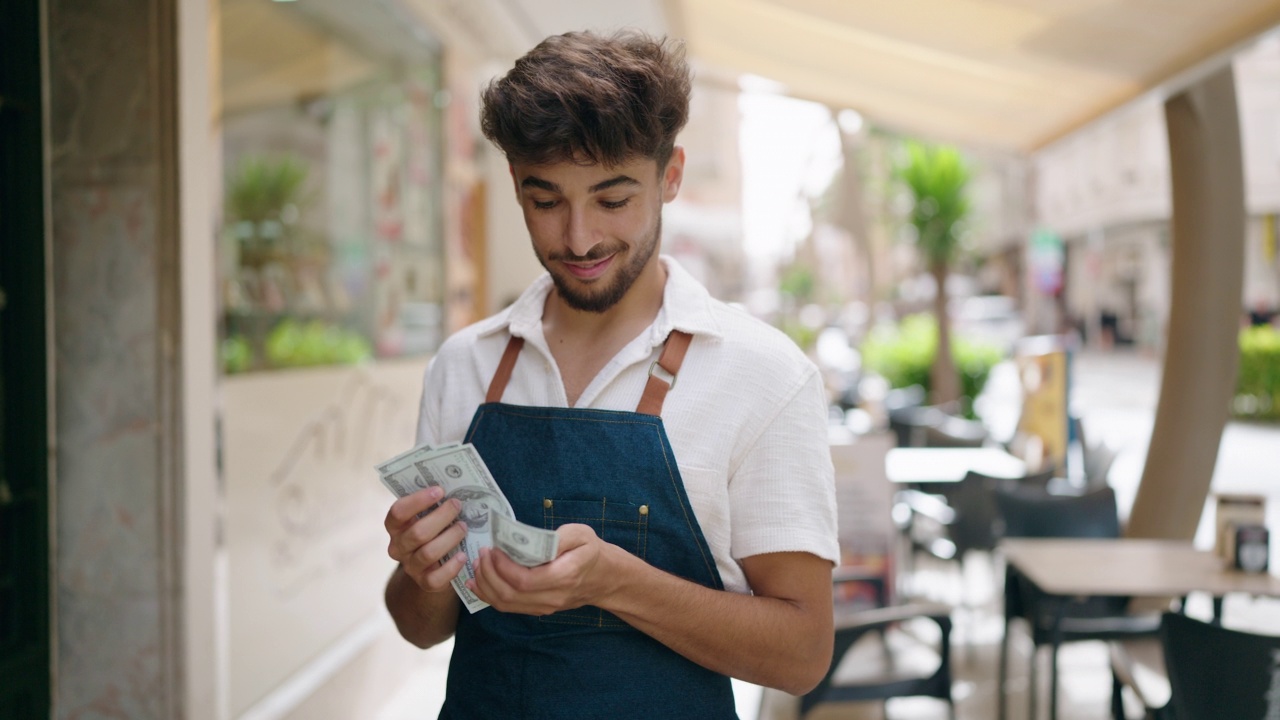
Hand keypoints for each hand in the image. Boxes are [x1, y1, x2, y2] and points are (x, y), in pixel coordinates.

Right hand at [384, 486, 468, 592]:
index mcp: (395, 527)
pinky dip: (452, 567)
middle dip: (441, 517)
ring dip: (449, 538)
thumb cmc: (433, 530)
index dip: (418, 500)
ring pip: (428, 553)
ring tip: (464, 527)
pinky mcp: (425, 583)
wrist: (432, 566)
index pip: (398, 512)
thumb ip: (433, 504)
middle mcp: (398, 547)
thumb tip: (455, 484)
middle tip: (457, 505)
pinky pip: (436, 578)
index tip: (439, 490)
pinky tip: (463, 556)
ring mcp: (411, 566)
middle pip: (417, 533)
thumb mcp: (427, 516)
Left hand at [469, 523, 618, 614]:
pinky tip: (478, 583)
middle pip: (510, 594)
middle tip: (482, 553)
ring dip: (486, 585)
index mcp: (564, 576)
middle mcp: (553, 596)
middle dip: (489, 574)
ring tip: (478, 565)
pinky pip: (509, 607)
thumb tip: (533, 540)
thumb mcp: (582, 534)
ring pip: (506, 604)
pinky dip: (489, 595)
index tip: (493, 549)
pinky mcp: (538, 609)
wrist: (604, 578)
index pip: (524, 580)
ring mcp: (545, 606)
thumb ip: (560, 537)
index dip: (502, 567)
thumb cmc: (591, 551)